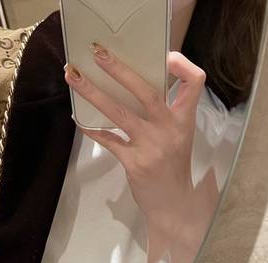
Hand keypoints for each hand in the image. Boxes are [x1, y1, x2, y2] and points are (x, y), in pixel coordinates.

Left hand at [64, 45, 216, 262]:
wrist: (173, 205)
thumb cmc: (173, 167)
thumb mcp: (178, 136)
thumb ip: (165, 113)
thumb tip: (133, 86)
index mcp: (184, 120)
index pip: (195, 82)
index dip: (182, 65)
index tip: (165, 56)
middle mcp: (169, 129)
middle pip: (145, 90)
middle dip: (118, 69)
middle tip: (97, 53)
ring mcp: (151, 146)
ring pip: (118, 112)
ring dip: (92, 92)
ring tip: (72, 77)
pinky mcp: (134, 162)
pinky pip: (108, 139)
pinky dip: (92, 128)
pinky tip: (79, 120)